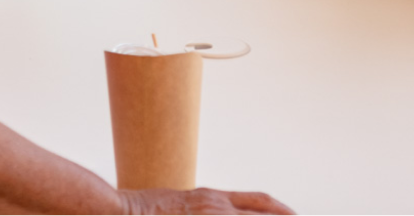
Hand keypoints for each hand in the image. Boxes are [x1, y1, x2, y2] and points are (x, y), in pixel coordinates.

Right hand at [119, 188, 295, 214]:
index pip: (260, 201)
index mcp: (214, 198)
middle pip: (265, 213)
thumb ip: (203, 210)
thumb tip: (221, 210)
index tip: (294, 215)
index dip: (281, 210)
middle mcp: (217, 207)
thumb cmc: (144, 211)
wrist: (119, 210)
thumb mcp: (181, 205)